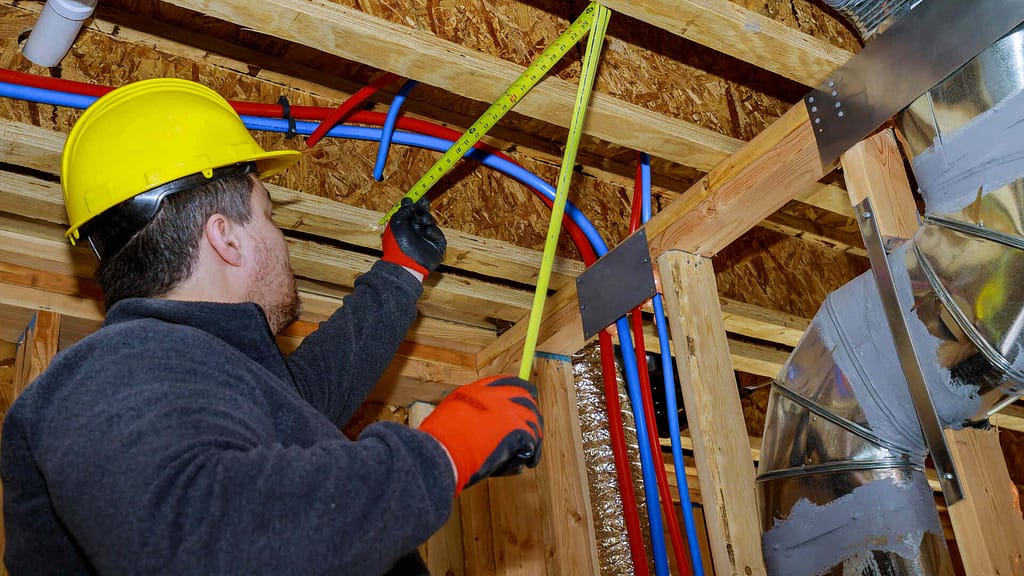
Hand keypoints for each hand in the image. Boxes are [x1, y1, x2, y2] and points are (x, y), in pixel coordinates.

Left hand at [382, 197, 445, 278]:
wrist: (407, 262)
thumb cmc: (398, 243)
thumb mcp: (397, 221)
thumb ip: (404, 210)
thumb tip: (408, 202)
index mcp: (404, 227)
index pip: (410, 213)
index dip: (413, 205)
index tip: (416, 196)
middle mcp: (414, 232)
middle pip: (421, 215)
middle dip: (423, 207)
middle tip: (424, 200)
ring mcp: (425, 238)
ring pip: (430, 222)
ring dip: (426, 219)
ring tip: (422, 222)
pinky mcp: (436, 245)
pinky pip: (436, 232)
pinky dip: (432, 230)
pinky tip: (427, 231)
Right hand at [419, 375, 542, 495]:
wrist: (440, 453)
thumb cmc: (438, 444)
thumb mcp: (449, 418)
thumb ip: (469, 417)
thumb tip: (480, 430)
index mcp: (475, 392)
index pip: (505, 382)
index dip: (518, 390)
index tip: (526, 396)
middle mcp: (493, 396)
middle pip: (524, 395)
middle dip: (531, 410)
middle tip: (533, 426)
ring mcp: (506, 411)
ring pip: (532, 417)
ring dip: (533, 435)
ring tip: (529, 452)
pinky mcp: (515, 428)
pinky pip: (532, 438)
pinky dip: (532, 451)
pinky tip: (528, 461)